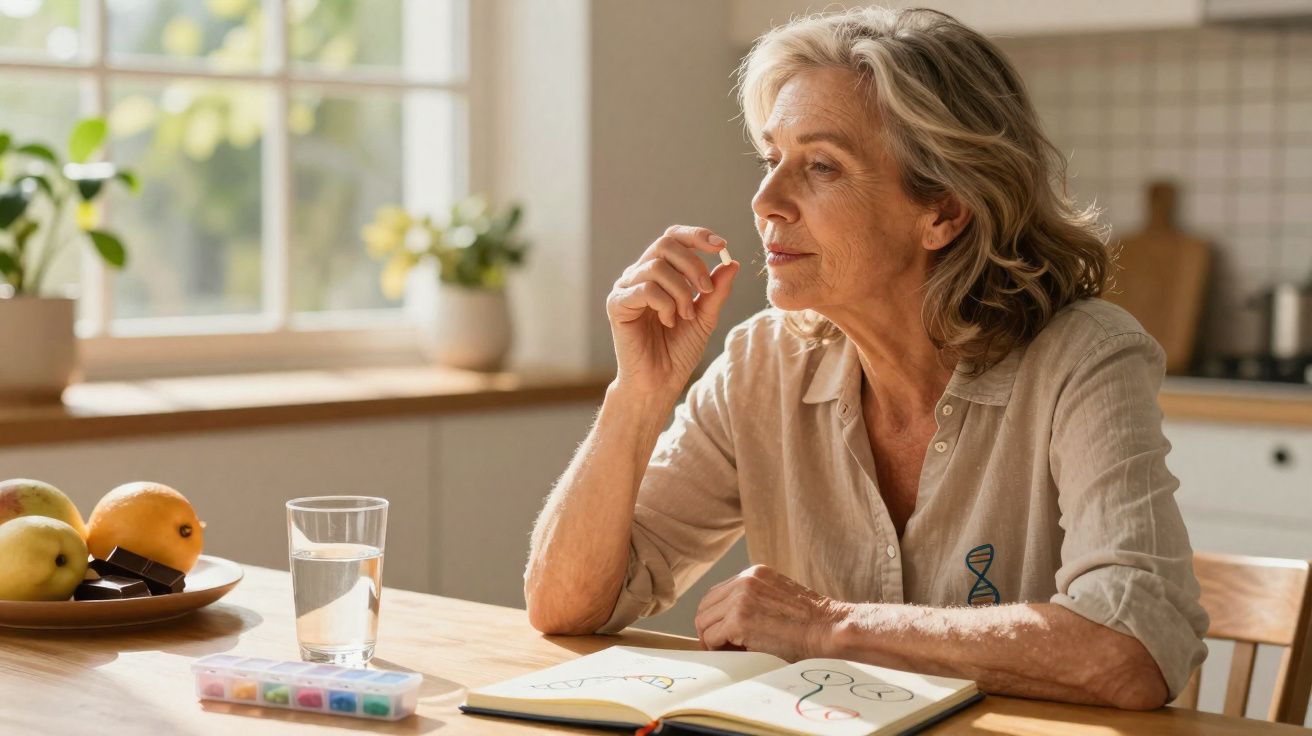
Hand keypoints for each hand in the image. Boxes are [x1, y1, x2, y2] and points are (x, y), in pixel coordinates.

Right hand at [606, 225, 738, 397]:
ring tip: (686, 315)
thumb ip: (716, 291)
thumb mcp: (705, 317)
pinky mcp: (616, 304)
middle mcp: (639, 275)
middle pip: (665, 244)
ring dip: (681, 291)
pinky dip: (665, 304)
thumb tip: (731, 262)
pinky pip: (645, 288)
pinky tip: (669, 322)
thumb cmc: (678, 351)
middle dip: (693, 265)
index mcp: (659, 273)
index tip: (720, 246)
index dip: (696, 236)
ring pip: (656, 266)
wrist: (660, 382)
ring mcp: (625, 288)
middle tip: (705, 291)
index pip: (673, 238)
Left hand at [694, 564, 849, 661]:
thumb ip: (756, 601)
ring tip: (730, 652)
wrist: (830, 630)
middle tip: (721, 647)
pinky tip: (735, 654)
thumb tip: (727, 625)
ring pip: (703, 621)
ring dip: (712, 640)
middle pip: (705, 605)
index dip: (716, 617)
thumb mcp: (780, 600)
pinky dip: (717, 648)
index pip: (717, 593)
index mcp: (755, 574)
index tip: (724, 635)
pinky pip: (711, 636)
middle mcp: (745, 580)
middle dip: (709, 628)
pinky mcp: (739, 619)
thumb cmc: (812, 624)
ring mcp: (740, 598)